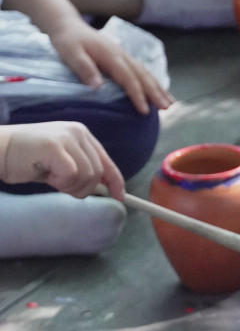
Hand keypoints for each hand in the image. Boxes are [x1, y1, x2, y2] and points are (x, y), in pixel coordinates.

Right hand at [0, 121, 123, 198]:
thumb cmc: (27, 160)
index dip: (116, 181)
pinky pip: (72, 175)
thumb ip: (82, 170)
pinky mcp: (55, 147)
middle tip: (60, 185)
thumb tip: (104, 187)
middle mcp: (78, 132)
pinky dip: (60, 182)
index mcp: (82, 135)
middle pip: (98, 172)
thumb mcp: (61, 164)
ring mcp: (66, 137)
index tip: (120, 197)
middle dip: (83, 188)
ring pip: (87, 175)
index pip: (106, 162)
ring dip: (69, 185)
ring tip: (51, 177)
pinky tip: (45, 174)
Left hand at [46, 18, 173, 114]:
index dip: (138, 95)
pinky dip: (153, 82)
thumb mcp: (71, 54)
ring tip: (171, 103)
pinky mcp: (123, 58)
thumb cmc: (67, 41)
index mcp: (111, 56)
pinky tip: (158, 90)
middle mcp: (122, 56)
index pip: (128, 78)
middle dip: (157, 93)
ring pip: (146, 73)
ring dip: (159, 88)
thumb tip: (99, 87)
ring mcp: (124, 56)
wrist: (68, 25)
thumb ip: (85, 69)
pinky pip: (142, 71)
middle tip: (168, 108)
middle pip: (144, 76)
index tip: (145, 110)